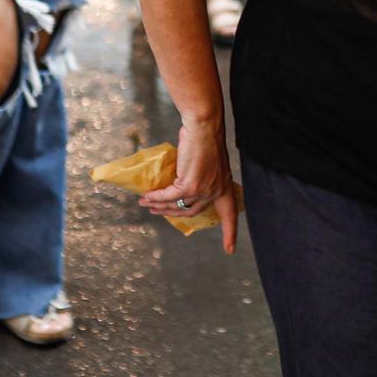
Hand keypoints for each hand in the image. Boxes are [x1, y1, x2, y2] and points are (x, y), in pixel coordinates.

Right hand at [138, 114, 238, 253]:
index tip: (230, 250)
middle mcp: (216, 191)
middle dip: (172, 213)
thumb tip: (180, 182)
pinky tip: (147, 197)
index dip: (229, 233)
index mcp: (224, 186)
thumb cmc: (205, 137)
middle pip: (192, 211)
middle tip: (157, 210)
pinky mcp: (189, 185)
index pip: (229, 215)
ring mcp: (203, 190)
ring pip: (178, 205)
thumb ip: (199, 174)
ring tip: (146, 204)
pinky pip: (169, 196)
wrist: (204, 126)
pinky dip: (156, 198)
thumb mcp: (208, 162)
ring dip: (160, 206)